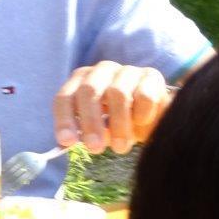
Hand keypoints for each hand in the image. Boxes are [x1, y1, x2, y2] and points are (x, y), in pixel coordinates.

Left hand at [53, 62, 170, 154]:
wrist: (153, 113)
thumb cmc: (117, 120)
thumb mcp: (97, 127)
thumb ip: (83, 133)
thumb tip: (66, 144)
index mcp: (81, 80)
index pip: (65, 97)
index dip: (64, 119)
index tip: (67, 141)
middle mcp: (101, 71)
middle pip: (89, 91)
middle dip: (90, 122)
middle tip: (95, 148)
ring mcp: (126, 71)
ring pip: (118, 94)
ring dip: (118, 125)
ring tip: (120, 147)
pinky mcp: (151, 76)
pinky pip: (144, 97)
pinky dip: (141, 116)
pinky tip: (141, 126)